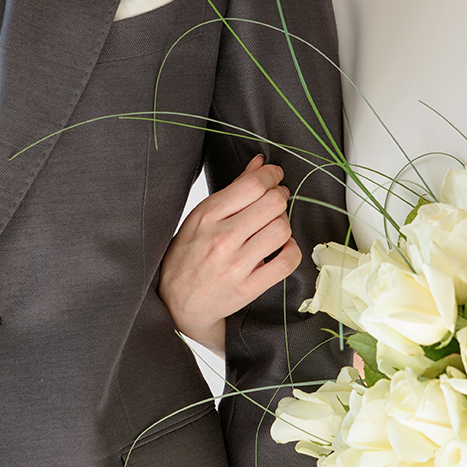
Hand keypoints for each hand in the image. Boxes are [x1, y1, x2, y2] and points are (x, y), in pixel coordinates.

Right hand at [159, 156, 298, 348]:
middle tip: (276, 201)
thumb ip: (234, 189)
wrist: (176, 303)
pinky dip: (291, 250)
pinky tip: (281, 248)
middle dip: (279, 197)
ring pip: (282, 230)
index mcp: (207, 216)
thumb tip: (260, 164)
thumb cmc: (187, 256)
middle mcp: (222, 239)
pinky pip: (286, 262)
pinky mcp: (248, 288)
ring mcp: (236, 265)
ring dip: (284, 224)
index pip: (252, 185)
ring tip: (274, 226)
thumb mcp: (201, 217)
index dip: (271, 176)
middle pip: (272, 204)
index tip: (274, 177)